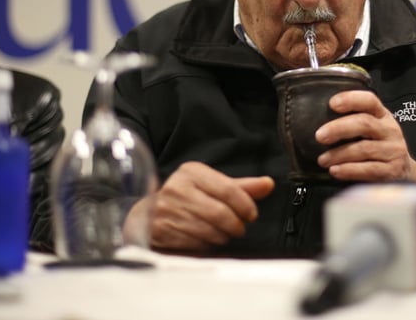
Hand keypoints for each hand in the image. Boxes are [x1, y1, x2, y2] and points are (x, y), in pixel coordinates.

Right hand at [130, 161, 273, 253]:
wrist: (146, 213)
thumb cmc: (186, 197)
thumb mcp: (212, 185)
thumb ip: (241, 186)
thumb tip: (268, 184)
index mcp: (192, 171)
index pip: (228, 189)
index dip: (245, 205)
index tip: (251, 214)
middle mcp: (178, 187)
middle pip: (220, 213)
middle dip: (235, 225)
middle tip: (239, 228)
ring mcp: (167, 209)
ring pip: (209, 231)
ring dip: (222, 236)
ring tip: (223, 233)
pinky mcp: (162, 229)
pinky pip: (195, 243)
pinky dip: (206, 245)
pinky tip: (206, 239)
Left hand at [314, 90, 415, 182]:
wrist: (404, 172)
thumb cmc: (377, 146)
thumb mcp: (370, 130)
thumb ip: (352, 122)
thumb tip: (315, 118)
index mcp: (382, 115)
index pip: (369, 100)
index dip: (351, 99)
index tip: (332, 104)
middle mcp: (390, 130)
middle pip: (364, 123)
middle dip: (338, 128)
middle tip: (319, 136)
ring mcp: (394, 151)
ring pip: (364, 149)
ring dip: (339, 154)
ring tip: (322, 160)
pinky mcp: (393, 171)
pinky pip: (369, 170)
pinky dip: (349, 170)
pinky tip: (335, 171)